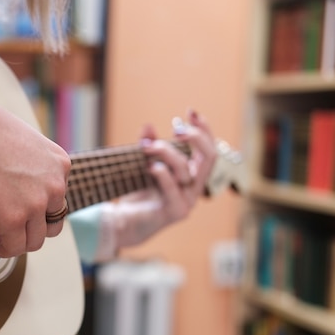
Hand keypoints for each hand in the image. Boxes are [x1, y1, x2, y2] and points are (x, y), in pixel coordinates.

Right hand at [0, 89, 70, 257]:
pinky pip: (14, 247)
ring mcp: (36, 203)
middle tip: (16, 227)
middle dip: (34, 227)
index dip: (40, 206)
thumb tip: (16, 178)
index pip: (58, 196)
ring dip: (18, 242)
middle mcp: (54, 184)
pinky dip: (2, 250)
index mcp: (59, 163)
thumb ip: (28, 162)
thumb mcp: (22, 139)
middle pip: (53, 221)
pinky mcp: (13, 219)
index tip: (24, 209)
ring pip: (35, 239)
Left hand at [98, 110, 216, 253]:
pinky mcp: (175, 211)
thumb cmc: (137, 194)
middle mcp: (194, 187)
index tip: (191, 112)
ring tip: (147, 147)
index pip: (208, 149)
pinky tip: (151, 166)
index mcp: (192, 175)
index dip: (204, 129)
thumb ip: (148, 146)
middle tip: (177, 129)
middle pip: (210, 157)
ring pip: (185, 169)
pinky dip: (162, 174)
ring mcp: (187, 200)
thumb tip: (149, 126)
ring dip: (166, 152)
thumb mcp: (142, 165)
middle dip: (196, 137)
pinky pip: (172, 188)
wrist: (124, 222)